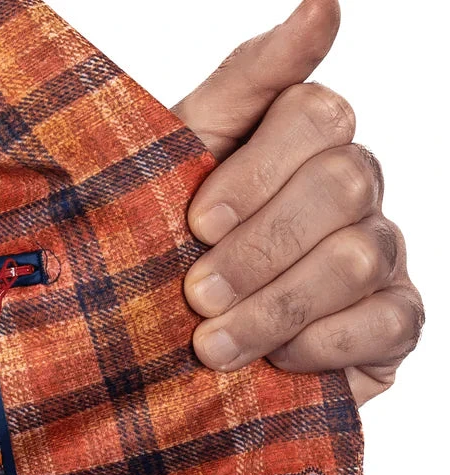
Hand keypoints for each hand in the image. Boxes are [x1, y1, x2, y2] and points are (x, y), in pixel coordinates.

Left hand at [172, 0, 424, 404]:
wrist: (160, 354)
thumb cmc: (164, 249)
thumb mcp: (177, 164)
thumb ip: (244, 83)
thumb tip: (325, 4)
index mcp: (301, 143)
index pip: (317, 116)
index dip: (256, 172)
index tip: (195, 224)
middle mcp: (351, 190)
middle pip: (344, 184)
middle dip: (260, 248)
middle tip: (197, 294)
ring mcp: (380, 254)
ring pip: (359, 256)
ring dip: (275, 306)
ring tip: (212, 344)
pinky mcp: (393, 323)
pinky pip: (390, 321)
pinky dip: (322, 345)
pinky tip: (274, 360)